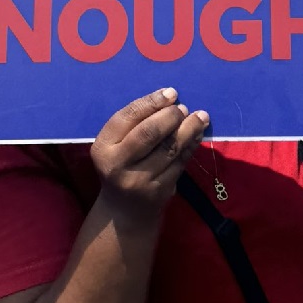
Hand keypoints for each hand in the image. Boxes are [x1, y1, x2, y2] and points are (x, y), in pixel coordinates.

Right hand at [91, 88, 208, 218]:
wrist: (124, 210)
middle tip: (183, 108)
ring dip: (188, 129)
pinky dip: (191, 146)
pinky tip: (198, 135)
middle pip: (149, 133)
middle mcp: (118, 164)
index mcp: (102, 147)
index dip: (151, 102)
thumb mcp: (116, 146)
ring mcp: (139, 180)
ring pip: (169, 148)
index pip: (127, 117)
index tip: (171, 93)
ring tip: (200, 117)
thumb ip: (134, 125)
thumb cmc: (121, 166)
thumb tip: (170, 100)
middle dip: (171, 116)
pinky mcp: (159, 191)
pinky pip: (180, 163)